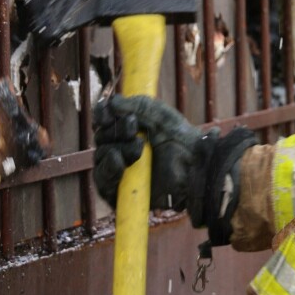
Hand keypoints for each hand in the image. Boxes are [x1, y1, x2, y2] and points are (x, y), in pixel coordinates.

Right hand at [93, 95, 200, 211]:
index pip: (104, 120)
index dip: (102, 115)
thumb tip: (112, 102)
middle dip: (115, 130)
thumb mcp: (160, 115)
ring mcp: (120, 170)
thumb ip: (137, 105)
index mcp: (128, 129)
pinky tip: (120, 163)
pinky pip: (102, 181)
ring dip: (115, 149)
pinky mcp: (120, 192)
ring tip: (138, 148)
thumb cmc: (182, 141)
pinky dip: (108, 169)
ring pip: (100, 157)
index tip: (107, 113)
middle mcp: (121, 148)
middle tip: (134, 128)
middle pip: (100, 137)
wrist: (195, 168)